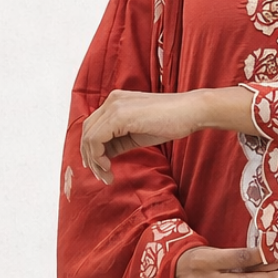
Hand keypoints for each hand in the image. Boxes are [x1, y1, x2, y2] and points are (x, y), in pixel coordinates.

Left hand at [81, 91, 201, 183]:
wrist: (190, 112)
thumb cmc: (171, 122)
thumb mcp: (138, 133)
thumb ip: (119, 140)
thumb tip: (104, 154)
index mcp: (116, 102)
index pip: (93, 126)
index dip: (91, 149)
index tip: (99, 167)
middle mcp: (112, 101)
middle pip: (87, 131)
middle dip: (90, 157)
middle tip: (101, 176)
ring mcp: (114, 107)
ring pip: (89, 137)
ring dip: (94, 160)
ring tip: (106, 175)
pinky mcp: (119, 116)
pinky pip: (96, 139)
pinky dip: (98, 156)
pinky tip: (109, 166)